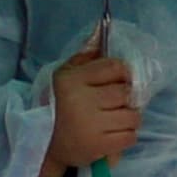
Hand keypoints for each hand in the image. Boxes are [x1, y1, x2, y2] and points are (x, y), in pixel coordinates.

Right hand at [38, 38, 141, 176]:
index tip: (116, 83)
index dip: (122, 75)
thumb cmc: (58, 106)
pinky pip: (130, 136)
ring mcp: (90, 124)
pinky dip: (125, 136)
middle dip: (125, 100)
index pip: (116, 67)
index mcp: (72, 80)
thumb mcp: (64, 76)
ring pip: (133, 116)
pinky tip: (110, 135)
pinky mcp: (98, 145)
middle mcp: (80, 100)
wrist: (42, 146)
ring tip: (111, 121)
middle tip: (112, 105)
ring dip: (127, 119)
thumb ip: (85, 56)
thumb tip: (100, 30)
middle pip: (127, 93)